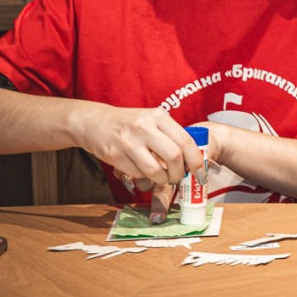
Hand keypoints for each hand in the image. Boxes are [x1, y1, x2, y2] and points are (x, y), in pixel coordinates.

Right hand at [72, 104, 201, 222]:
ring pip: (155, 170)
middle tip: (178, 178)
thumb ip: (172, 135)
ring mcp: (127, 142)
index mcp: (158, 117)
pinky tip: (143, 172)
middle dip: (179, 173)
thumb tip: (195, 159)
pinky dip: (144, 178)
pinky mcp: (114, 155)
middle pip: (173, 157)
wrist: (95, 122)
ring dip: (162, 180)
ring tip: (162, 178)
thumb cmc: (131, 124)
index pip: (186, 141)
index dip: (196, 161)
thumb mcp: (153, 120)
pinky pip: (137, 174)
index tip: (201, 174)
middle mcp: (144, 127)